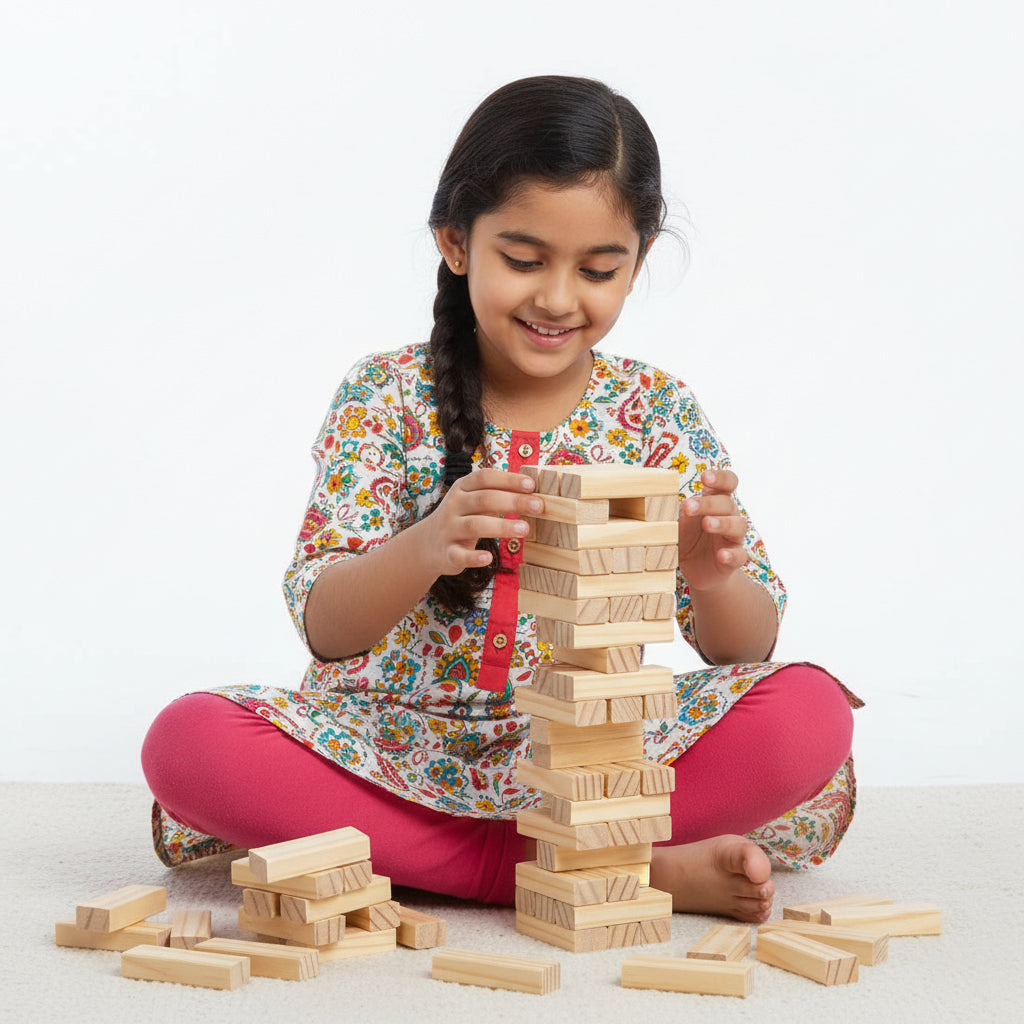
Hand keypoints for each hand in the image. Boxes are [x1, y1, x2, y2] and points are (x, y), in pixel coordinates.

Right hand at [424, 469, 541, 575]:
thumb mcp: (473, 501)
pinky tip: (489, 557)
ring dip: (501, 526)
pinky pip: (460, 554)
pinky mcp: (448, 553)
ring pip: (475, 525)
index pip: (485, 477)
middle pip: (485, 499)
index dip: (509, 480)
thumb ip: (497, 494)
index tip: (531, 486)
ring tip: (525, 529)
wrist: (427, 545)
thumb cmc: (461, 518)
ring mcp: (449, 529)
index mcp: (462, 488)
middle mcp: (454, 505)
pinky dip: (474, 557)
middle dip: (513, 501)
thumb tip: (532, 491)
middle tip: (539, 506)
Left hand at [678, 468, 748, 592]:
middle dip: (708, 503)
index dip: (720, 477)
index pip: (727, 483)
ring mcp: (733, 538)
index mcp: (715, 501)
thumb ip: (670, 507)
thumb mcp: (675, 520)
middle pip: (727, 503)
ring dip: (723, 523)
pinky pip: (740, 555)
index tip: (704, 477)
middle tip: (689, 507)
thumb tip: (650, 494)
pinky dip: (732, 554)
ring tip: (707, 524)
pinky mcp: (734, 558)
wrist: (694, 569)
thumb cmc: (686, 537)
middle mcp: (728, 516)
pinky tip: (721, 555)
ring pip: (738, 525)